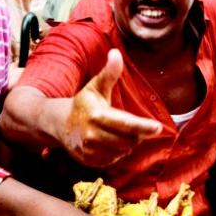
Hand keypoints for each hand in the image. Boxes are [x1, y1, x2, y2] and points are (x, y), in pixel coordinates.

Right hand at [62, 49, 161, 166]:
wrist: (58, 124)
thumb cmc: (82, 104)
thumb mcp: (95, 87)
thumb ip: (109, 73)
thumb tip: (116, 53)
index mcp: (96, 116)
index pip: (126, 124)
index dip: (143, 126)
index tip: (158, 127)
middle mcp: (92, 136)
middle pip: (128, 139)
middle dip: (137, 133)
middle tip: (135, 126)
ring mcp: (90, 150)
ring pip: (123, 151)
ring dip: (128, 142)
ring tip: (119, 132)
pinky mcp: (90, 161)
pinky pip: (114, 159)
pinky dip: (118, 151)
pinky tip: (112, 142)